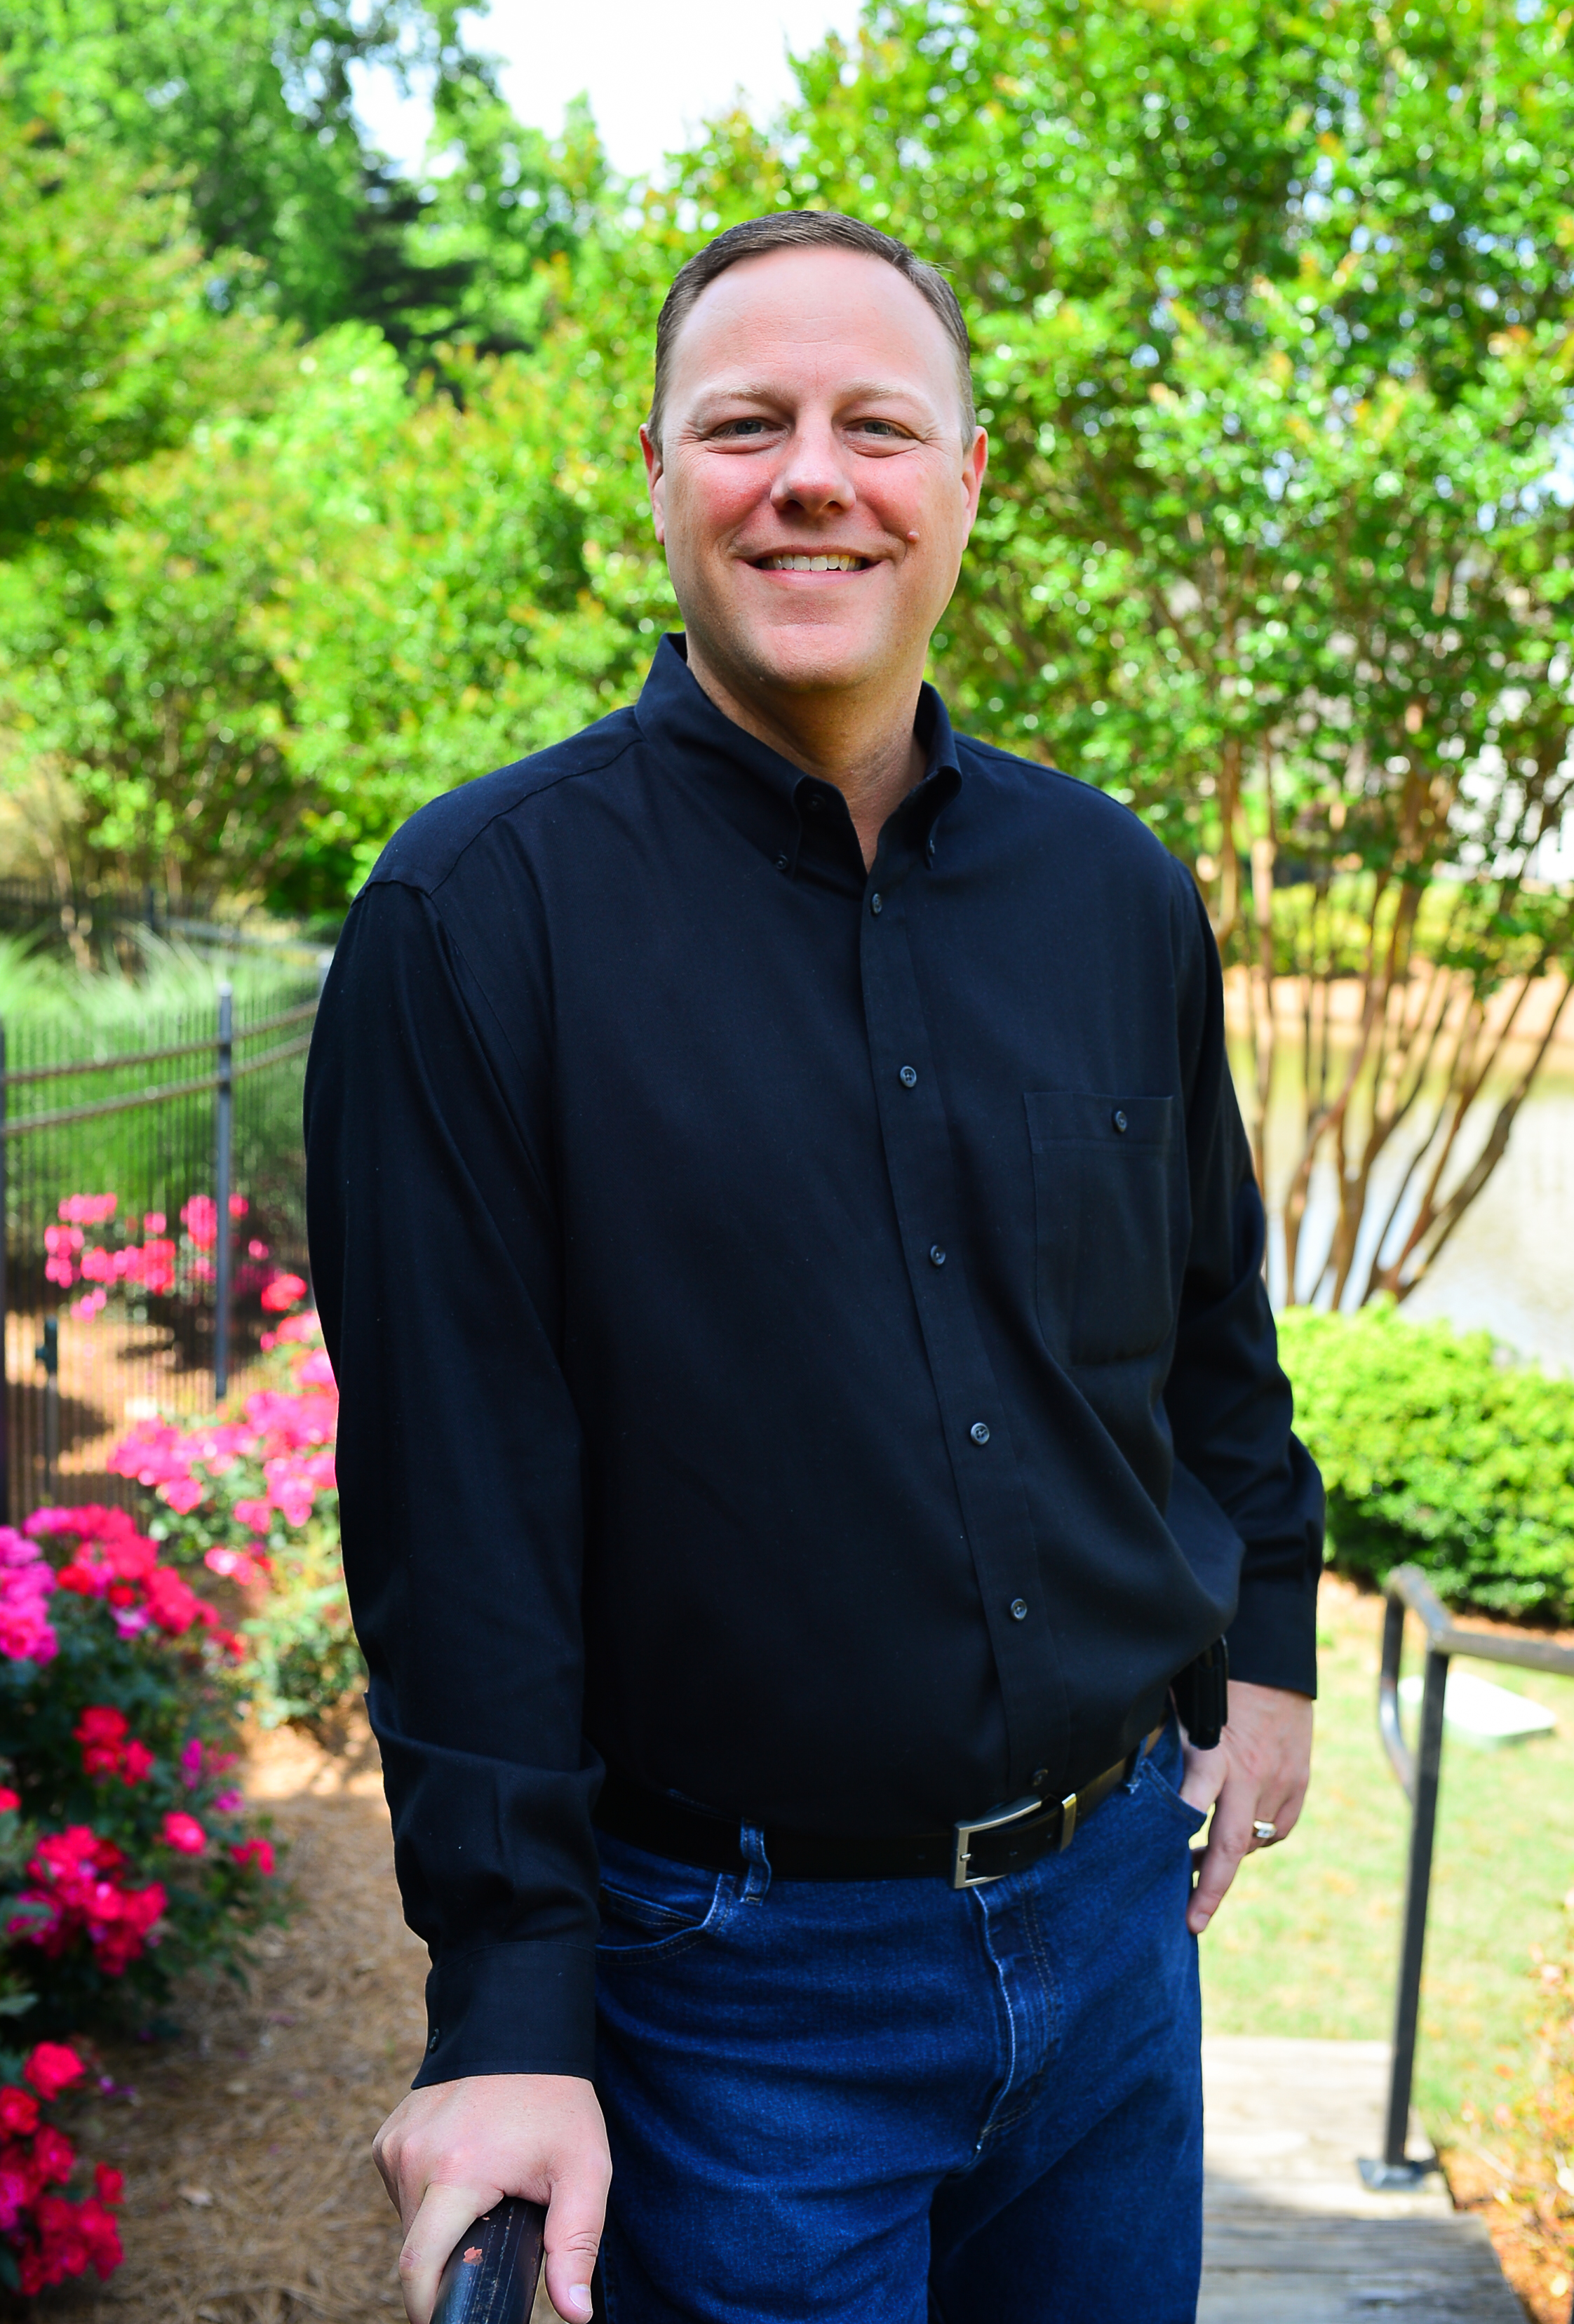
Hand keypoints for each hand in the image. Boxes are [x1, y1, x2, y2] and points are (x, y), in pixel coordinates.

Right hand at [373, 2072, 610, 2323]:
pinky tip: (461, 2176)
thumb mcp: (584, 2170)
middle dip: (445, 2266)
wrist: (519, 2028)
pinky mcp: (388, 2135)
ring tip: (483, 2203)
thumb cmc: (556, 2102)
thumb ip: (577, 2244)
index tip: (450, 2319)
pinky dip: (425, 2198)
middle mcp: (413, 2158)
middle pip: (415, 2248)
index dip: (428, 2309)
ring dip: (437, 2229)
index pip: (417, 2267)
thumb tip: (575, 2315)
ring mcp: (395, 2143)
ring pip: (407, 2220)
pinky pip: (400, 2189)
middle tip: (489, 2246)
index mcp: (455, 2173)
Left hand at [1178, 1679, 1312, 1936]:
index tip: (1163, 1862)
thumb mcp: (1183, 1706)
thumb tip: (1126, 1769)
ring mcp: (1279, 1783)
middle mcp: (1250, 1775)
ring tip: (1199, 1867)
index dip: (1178, 1831)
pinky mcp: (1298, 1784)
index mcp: (1216, 1753)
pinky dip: (1258, 1839)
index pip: (1194, 1801)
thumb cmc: (1220, 1682)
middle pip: (1230, 1844)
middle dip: (1211, 1888)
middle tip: (1193, 1921)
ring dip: (1227, 1859)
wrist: (1276, 1663)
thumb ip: (1161, 1741)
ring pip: (1254, 1841)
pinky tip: (1239, 1837)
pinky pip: (1277, 1829)